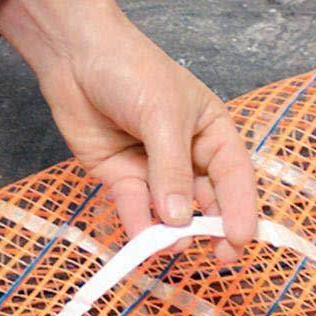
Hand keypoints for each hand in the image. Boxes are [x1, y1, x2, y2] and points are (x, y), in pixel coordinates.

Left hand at [0, 0, 257, 260]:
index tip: (240, 239)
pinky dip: (139, 224)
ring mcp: (155, 171)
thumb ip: (171, 170)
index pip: (234, 176)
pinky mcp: (123, 179)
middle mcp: (188, 156)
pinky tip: (142, 238)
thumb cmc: (132, 71)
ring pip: (170, 211)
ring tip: (173, 246)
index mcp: (212, 132)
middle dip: (211, 229)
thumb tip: (179, 220)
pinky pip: (136, 208)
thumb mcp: (161, 116)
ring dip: (172, 232)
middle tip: (218, 258)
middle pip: (207, 200)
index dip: (240, 208)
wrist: (75, 57)